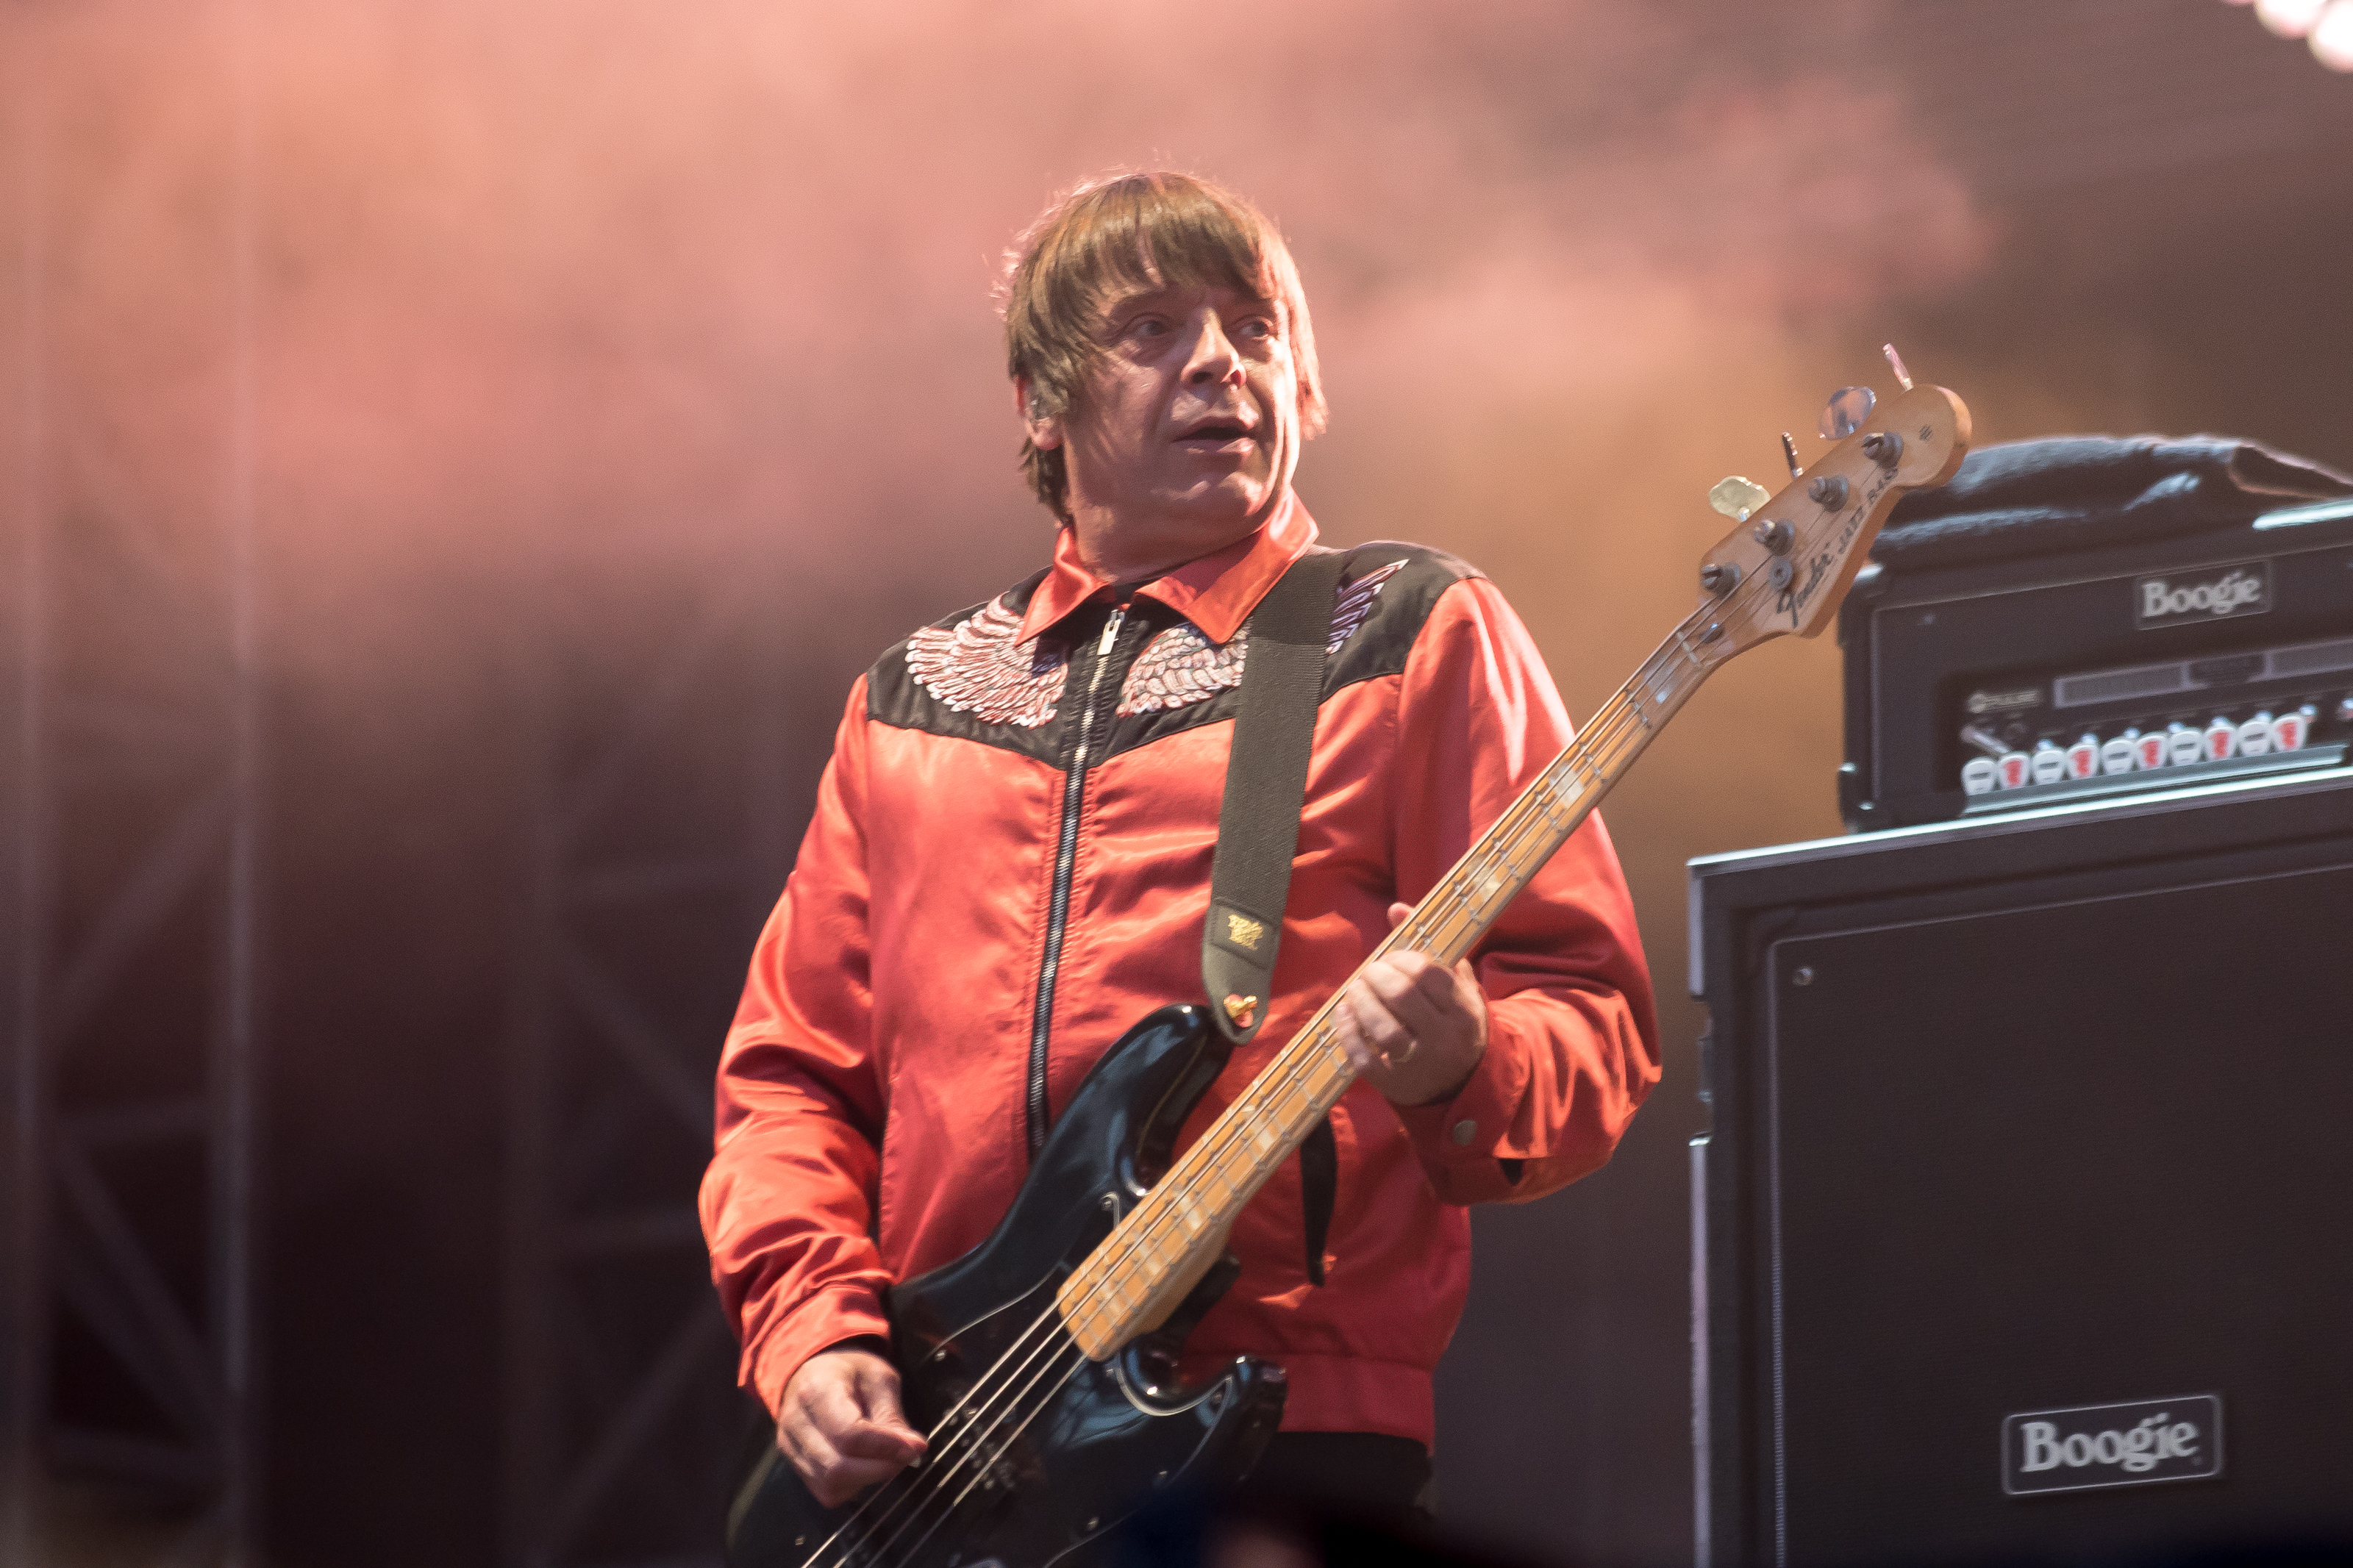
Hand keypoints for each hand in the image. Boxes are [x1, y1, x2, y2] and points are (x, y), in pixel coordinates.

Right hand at [777, 1342, 926, 1506]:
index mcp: (817, 1389)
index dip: (886, 1447)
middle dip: (880, 1468)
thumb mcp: (878, 1378)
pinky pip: (826, 1492)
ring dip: (868, 1479)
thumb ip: (892, 1415)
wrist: (812, 1373)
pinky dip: (852, 1486)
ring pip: (831, 1485)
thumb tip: (912, 1449)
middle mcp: (796, 1422)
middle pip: (837, 1467)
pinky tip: (864, 1465)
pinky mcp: (796, 1465)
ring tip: (886, 1458)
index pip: (849, 1433)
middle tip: (906, 1456)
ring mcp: (790, 1447)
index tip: (915, 1447)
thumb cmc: (848, 1372)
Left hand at [1334, 902, 1488, 1106]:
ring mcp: (1419, 1064)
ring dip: (1361, 1002)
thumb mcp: (1455, 986)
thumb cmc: (1455, 1023)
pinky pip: (1364, 1058)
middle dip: (1377, 976)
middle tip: (1368, 973)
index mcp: (1462, 1010)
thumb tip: (1396, 908)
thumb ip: (1430, 947)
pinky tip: (1344, 1014)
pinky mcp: (1395, 1084)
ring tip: (1355, 989)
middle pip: (1403, 997)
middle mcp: (1444, 1038)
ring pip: (1383, 1028)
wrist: (1465, 1083)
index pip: (1428, 974)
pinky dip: (1348, 1032)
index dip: (1401, 959)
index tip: (1390, 958)